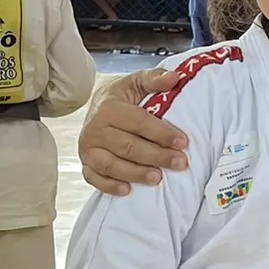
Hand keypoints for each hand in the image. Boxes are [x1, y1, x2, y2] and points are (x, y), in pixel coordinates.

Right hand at [79, 69, 187, 193]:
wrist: (95, 107)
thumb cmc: (120, 98)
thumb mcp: (136, 83)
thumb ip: (154, 79)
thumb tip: (174, 78)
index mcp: (109, 108)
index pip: (139, 122)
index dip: (162, 133)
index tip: (182, 142)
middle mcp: (95, 129)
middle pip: (128, 146)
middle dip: (156, 156)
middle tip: (179, 163)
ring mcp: (88, 149)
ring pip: (112, 165)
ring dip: (136, 173)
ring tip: (158, 178)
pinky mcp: (86, 164)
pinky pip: (95, 178)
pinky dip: (109, 186)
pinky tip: (127, 190)